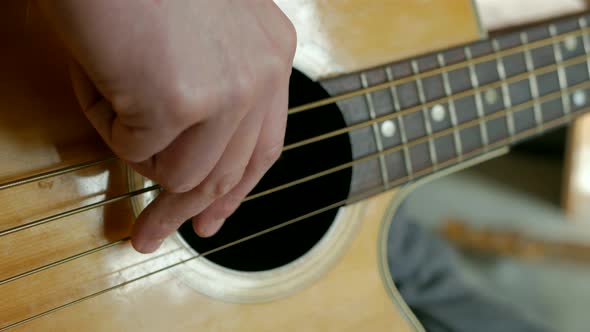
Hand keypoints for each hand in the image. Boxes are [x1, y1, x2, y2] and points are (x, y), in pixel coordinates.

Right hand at [37, 0, 295, 252]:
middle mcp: (262, 75)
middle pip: (226, 174)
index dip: (235, 191)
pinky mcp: (180, 101)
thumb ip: (214, 95)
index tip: (211, 220)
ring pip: (177, 171)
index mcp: (273, 56)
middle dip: (182, 211)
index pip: (264, 148)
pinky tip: (102, 72)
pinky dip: (104, 119)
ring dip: (133, 144)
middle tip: (150, 235)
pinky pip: (132, 149)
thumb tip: (183, 161)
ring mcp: (226, 91)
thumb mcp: (204, 38)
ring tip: (112, 94)